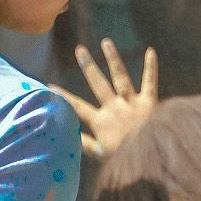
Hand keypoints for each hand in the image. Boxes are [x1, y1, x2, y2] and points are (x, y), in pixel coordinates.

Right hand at [53, 39, 158, 155]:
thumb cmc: (125, 157)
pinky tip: (150, 51)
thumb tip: (65, 134)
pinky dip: (151, 66)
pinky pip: (151, 81)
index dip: (63, 97)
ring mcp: (132, 103)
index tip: (49, 86)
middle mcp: (114, 107)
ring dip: (113, 58)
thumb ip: (84, 143)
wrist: (151, 155)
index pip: (77, 106)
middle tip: (79, 49)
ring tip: (106, 42)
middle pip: (98, 83)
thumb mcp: (100, 154)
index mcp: (101, 121)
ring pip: (121, 77)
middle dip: (88, 66)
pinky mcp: (150, 102)